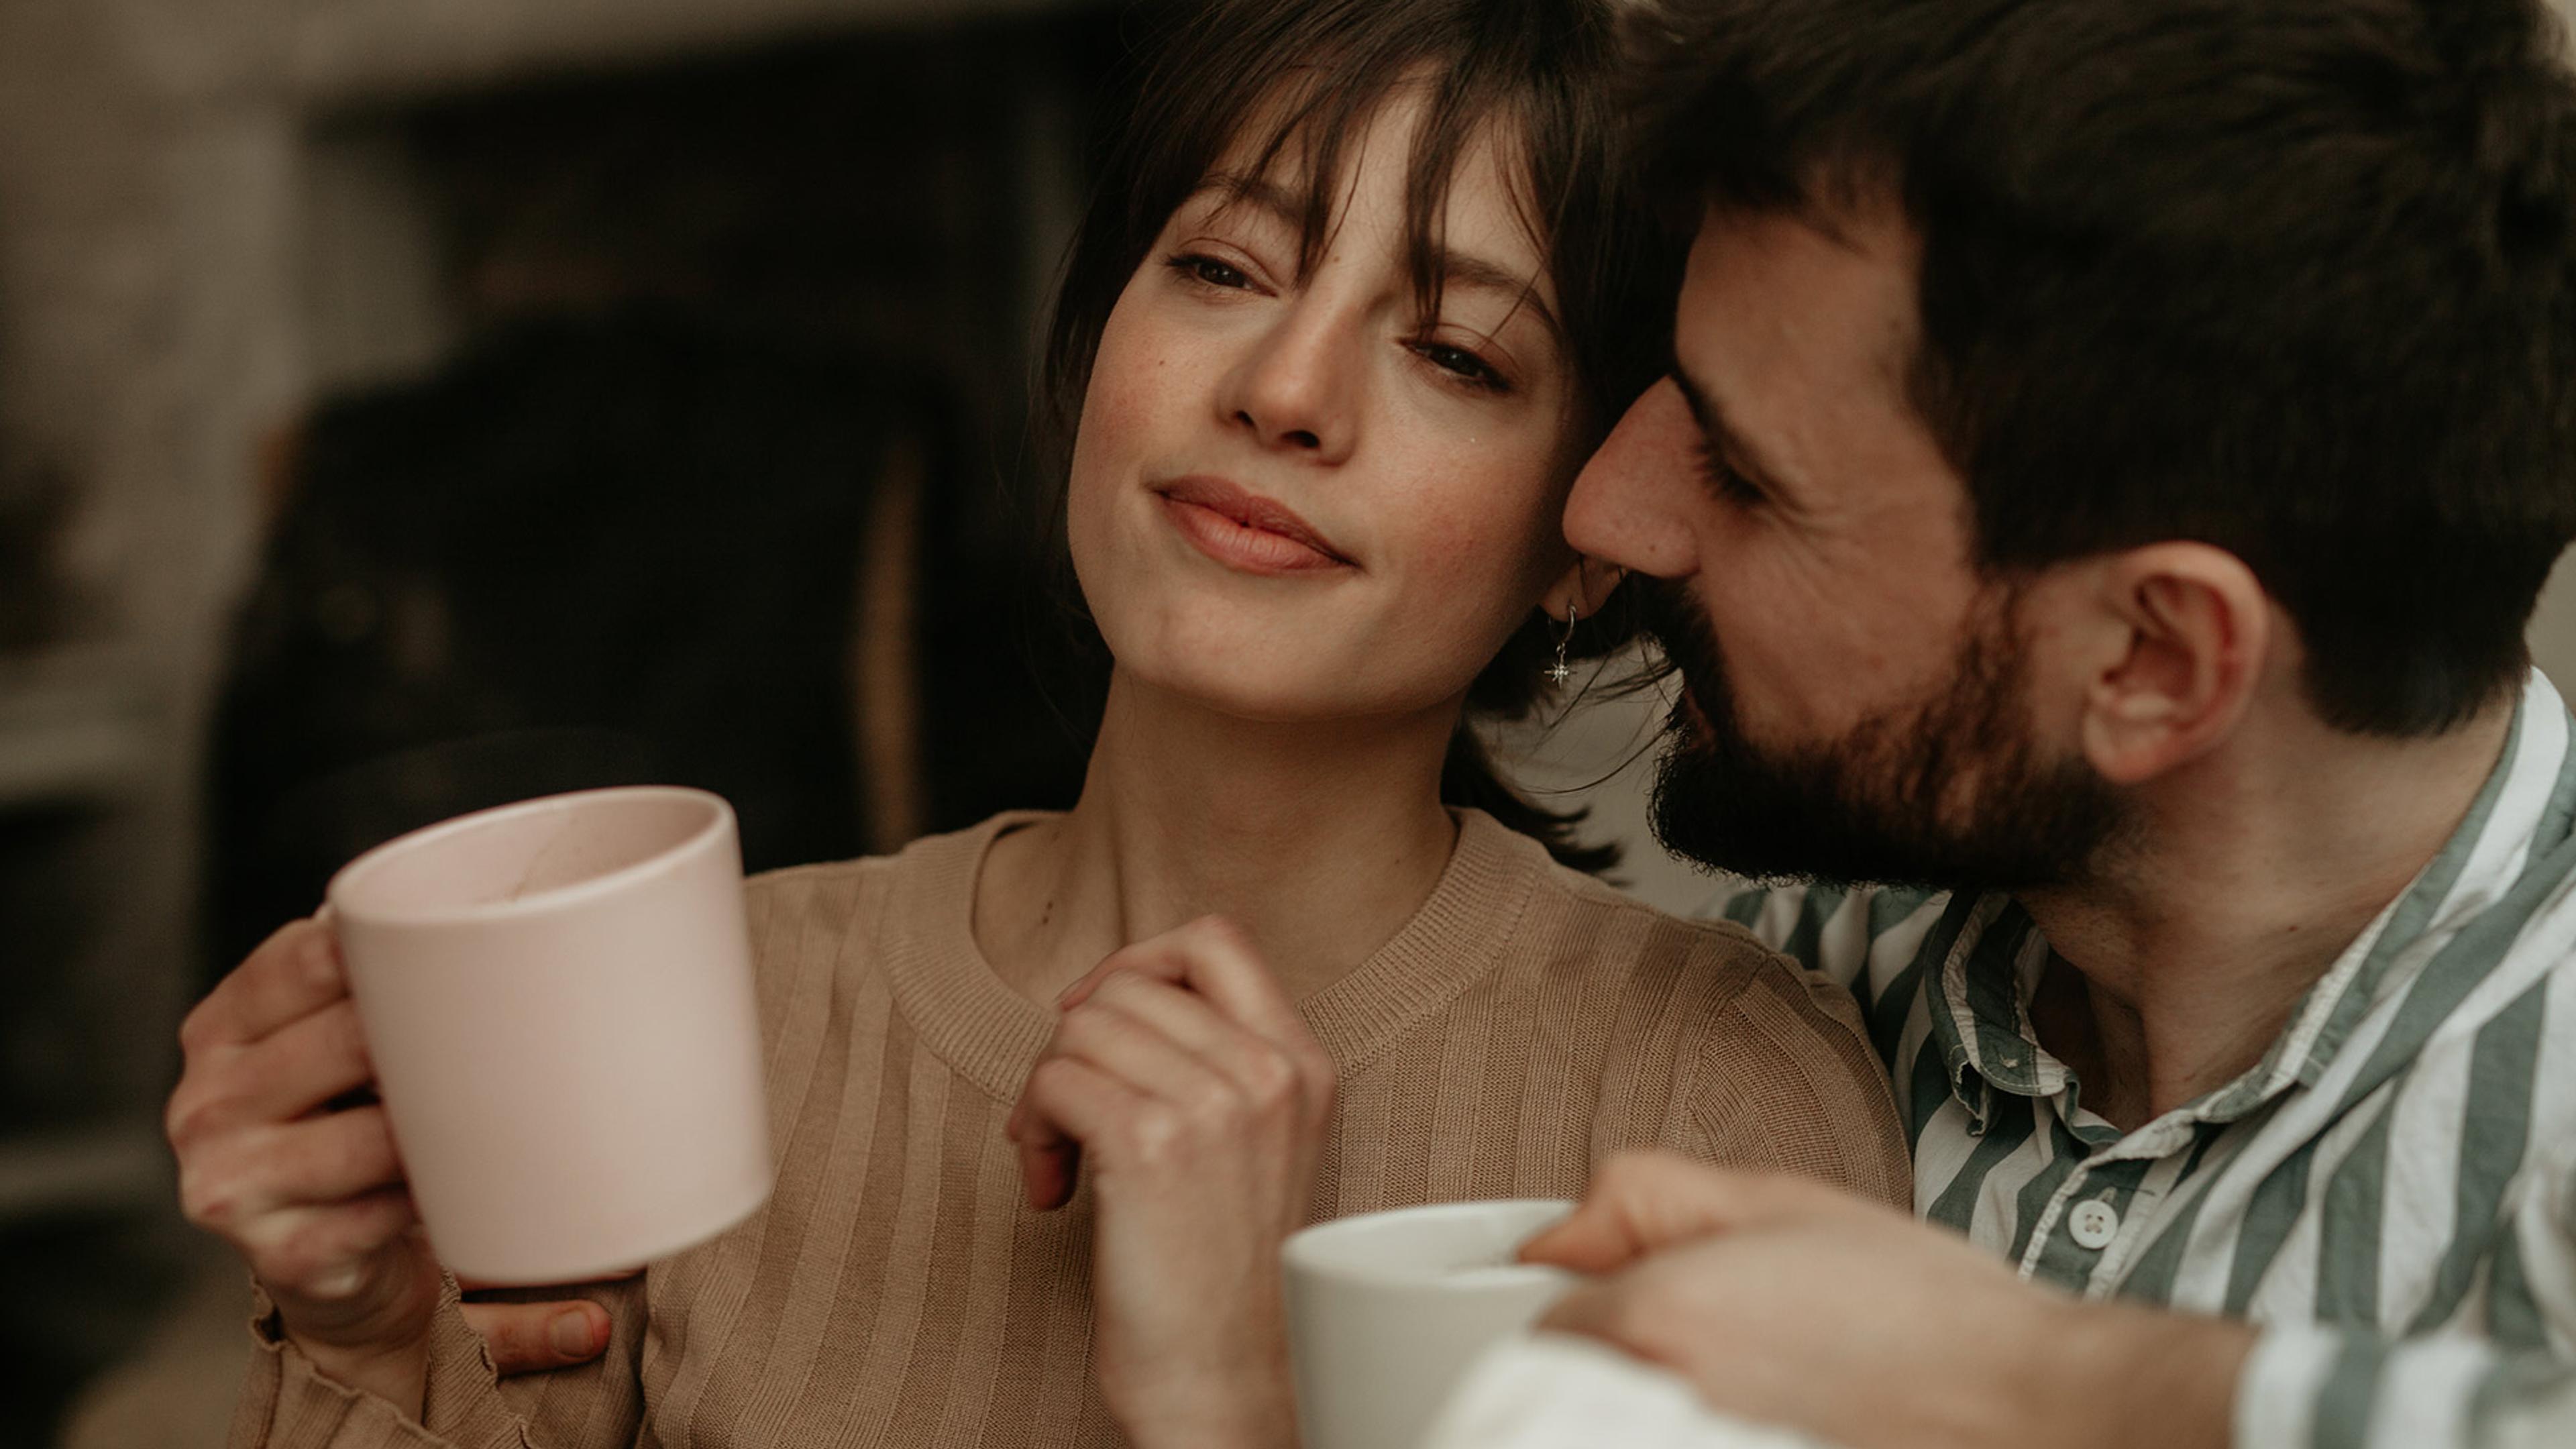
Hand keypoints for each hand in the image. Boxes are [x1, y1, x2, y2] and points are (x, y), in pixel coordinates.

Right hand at [168, 919, 611, 1413]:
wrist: (322, 1257)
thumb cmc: (346, 1120)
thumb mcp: (330, 1045)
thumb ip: (370, 981)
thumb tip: (487, 910)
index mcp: (218, 1030)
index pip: (304, 959)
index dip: (393, 952)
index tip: (468, 951)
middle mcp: (208, 1103)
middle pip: (349, 1042)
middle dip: (433, 1038)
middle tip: (508, 1033)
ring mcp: (234, 1184)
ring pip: (375, 1136)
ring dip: (445, 1124)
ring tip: (495, 1108)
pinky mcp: (284, 1255)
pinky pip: (389, 1212)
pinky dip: (438, 1195)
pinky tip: (464, 1182)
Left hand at [1005, 916, 1334, 1448]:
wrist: (1226, 1381)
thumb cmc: (1227, 1277)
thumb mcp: (1262, 1146)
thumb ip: (1220, 1064)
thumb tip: (1110, 1001)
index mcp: (1302, 1065)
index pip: (1214, 941)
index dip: (1138, 962)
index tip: (1100, 1017)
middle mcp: (1266, 1074)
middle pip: (1126, 987)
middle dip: (1075, 1046)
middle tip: (1069, 1117)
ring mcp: (1212, 1105)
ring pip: (1079, 1030)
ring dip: (1045, 1093)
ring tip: (1061, 1159)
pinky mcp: (1149, 1145)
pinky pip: (1053, 1082)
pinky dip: (1031, 1133)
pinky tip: (1053, 1190)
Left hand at [1520, 1152, 2252, 1448]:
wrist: (2031, 1404)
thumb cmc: (1925, 1310)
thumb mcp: (1776, 1199)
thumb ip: (1644, 1198)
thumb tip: (1561, 1234)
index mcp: (1657, 1320)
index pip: (1547, 1322)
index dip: (1586, 1296)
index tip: (1626, 1292)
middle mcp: (1664, 1404)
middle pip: (1570, 1382)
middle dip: (1609, 1352)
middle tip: (1703, 1335)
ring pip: (1614, 1423)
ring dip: (1645, 1400)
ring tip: (1744, 1376)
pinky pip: (1672, 1442)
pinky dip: (1697, 1426)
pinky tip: (1763, 1411)